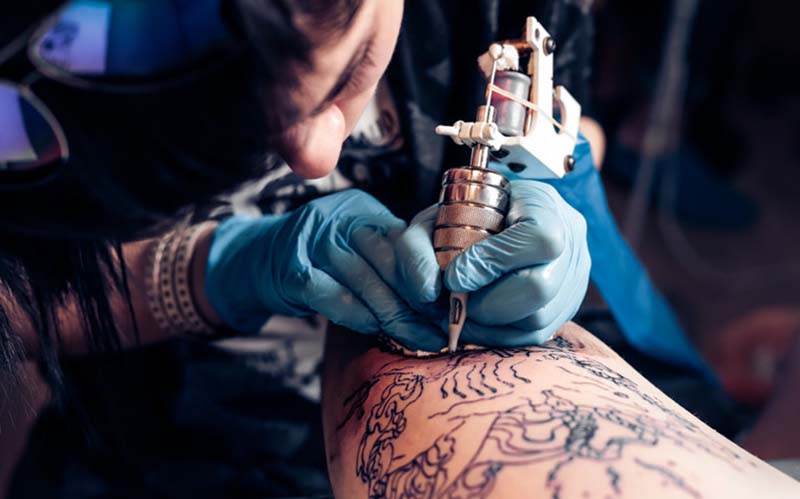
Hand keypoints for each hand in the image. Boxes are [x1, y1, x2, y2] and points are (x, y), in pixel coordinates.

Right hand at [205, 190, 445, 350]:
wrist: (257, 261)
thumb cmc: (321, 261)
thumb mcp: (356, 247)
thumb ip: (391, 262)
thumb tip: (442, 299)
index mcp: (362, 209)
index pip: (403, 236)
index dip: (426, 269)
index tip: (445, 300)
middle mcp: (337, 218)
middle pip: (387, 260)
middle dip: (417, 300)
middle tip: (440, 328)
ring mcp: (311, 241)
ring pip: (364, 280)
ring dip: (395, 316)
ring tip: (419, 337)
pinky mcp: (291, 270)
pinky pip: (332, 295)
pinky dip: (357, 315)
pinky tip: (375, 329)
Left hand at [396, 180, 590, 346]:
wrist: (510, 215)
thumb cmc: (477, 208)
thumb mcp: (453, 208)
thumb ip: (434, 237)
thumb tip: (445, 286)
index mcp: (551, 211)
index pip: (538, 239)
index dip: (492, 262)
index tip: (454, 275)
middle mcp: (573, 248)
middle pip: (540, 289)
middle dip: (487, 302)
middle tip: (455, 300)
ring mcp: (573, 284)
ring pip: (536, 320)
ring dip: (488, 323)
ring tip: (461, 311)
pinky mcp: (563, 311)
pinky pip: (532, 335)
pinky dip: (496, 333)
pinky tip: (474, 321)